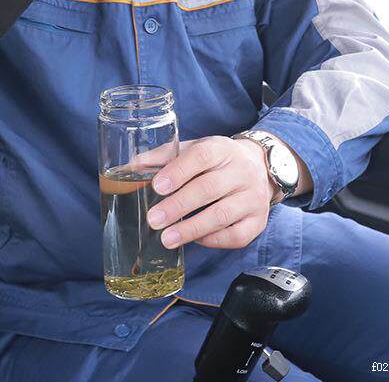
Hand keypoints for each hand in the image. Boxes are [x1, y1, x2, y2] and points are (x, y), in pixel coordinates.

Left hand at [146, 136, 278, 250]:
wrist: (260, 168)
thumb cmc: (216, 160)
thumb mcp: (193, 149)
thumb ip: (163, 157)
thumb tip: (129, 167)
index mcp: (221, 149)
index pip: (201, 156)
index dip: (178, 171)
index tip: (156, 187)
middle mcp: (241, 171)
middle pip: (209, 188)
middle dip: (178, 206)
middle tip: (154, 219)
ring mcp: (252, 197)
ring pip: (222, 215)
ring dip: (192, 228)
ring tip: (167, 238)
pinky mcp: (258, 221)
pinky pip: (236, 235)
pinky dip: (213, 240)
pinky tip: (194, 239)